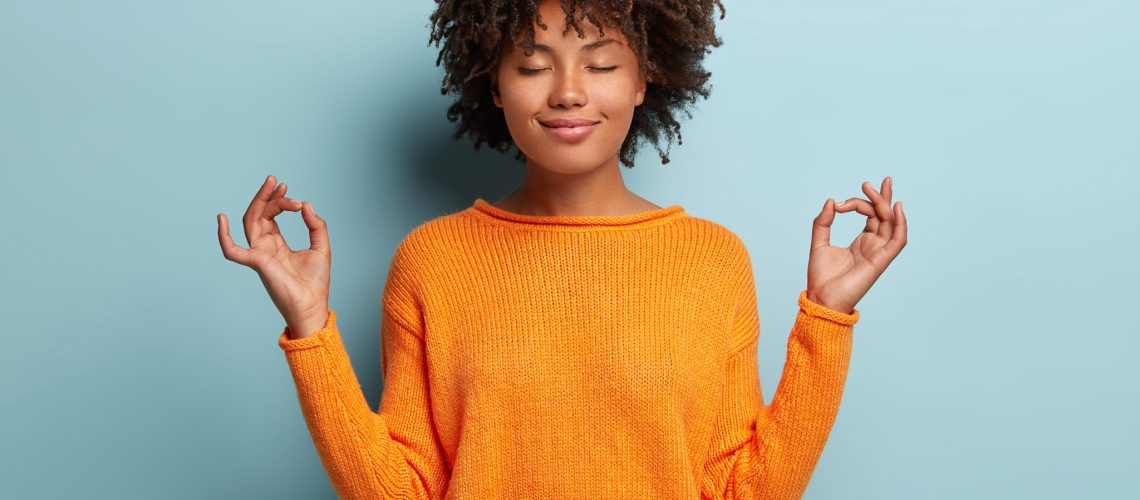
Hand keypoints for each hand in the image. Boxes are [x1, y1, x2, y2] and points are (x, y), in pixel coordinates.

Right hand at [217, 175, 331, 337]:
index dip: (280, 201)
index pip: (271, 215)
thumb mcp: (321, 246)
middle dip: (267, 196)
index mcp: (277, 244)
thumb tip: (306, 204)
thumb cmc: (315, 282)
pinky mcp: (257, 262)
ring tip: (273, 186)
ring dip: (260, 202)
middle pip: (259, 214)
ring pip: (251, 221)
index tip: (293, 194)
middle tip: (278, 182)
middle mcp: (264, 247)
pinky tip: (221, 219)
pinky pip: (233, 251)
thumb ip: (315, 225)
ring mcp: (259, 254)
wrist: (313, 305)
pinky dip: (224, 237)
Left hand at [807, 176, 906, 313]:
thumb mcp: (819, 243)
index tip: (838, 205)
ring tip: (876, 188)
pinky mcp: (881, 260)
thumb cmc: (821, 277)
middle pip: (883, 216)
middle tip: (867, 183)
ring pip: (890, 223)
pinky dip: (901, 224)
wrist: (821, 298)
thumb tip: (831, 201)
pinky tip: (897, 208)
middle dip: (880, 197)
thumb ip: (823, 222)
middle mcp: (873, 246)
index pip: (869, 215)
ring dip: (884, 205)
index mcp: (861, 242)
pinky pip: (898, 240)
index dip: (857, 202)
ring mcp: (879, 252)